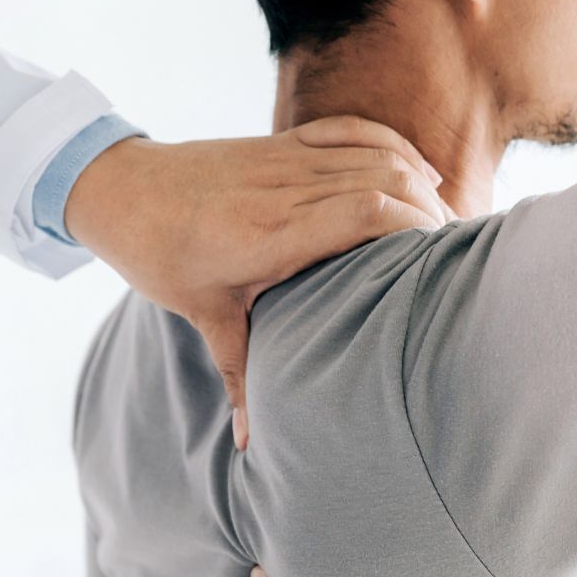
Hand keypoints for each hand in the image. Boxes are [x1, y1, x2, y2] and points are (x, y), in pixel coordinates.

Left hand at [65, 117, 452, 449]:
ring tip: (447, 226)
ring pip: (376, 153)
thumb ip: (238, 376)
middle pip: (384, 180)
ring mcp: (285, 158)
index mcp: (269, 232)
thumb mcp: (202, 317)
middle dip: (430, 214)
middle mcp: (285, 188)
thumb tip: (250, 446)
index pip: (364, 212)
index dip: (414, 228)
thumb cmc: (158, 256)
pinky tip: (421, 172)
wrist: (120, 191)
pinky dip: (393, 145)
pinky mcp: (281, 142)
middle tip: (455, 257)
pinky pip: (352, 130)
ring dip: (420, 183)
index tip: (440, 262)